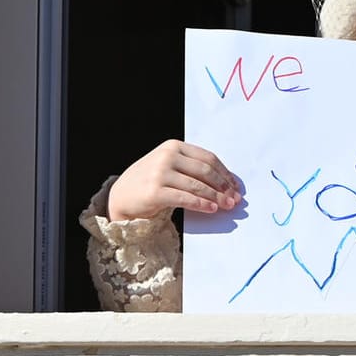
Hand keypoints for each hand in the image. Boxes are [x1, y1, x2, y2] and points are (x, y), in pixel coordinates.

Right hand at [107, 140, 240, 220]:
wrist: (121, 196)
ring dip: (216, 197)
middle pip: (205, 171)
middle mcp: (167, 156)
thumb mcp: (169, 166)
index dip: (224, 173)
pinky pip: (186, 198)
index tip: (235, 185)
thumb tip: (225, 183)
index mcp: (173, 146)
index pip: (207, 158)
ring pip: (197, 185)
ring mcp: (160, 173)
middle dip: (223, 186)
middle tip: (235, 198)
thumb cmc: (150, 182)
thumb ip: (191, 167)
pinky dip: (202, 204)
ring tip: (227, 206)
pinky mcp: (155, 191)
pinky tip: (211, 209)